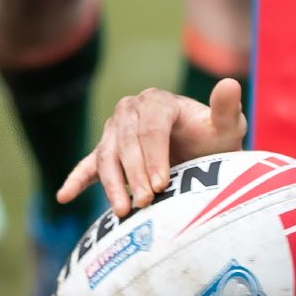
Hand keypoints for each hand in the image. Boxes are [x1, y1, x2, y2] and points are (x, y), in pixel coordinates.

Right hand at [58, 77, 247, 216]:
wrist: (207, 155)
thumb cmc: (217, 140)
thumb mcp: (228, 126)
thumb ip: (227, 108)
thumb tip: (231, 84)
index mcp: (158, 101)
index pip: (151, 129)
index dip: (154, 157)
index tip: (162, 184)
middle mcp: (132, 111)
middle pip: (126, 143)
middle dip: (135, 175)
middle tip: (145, 203)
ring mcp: (116, 131)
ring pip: (106, 156)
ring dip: (112, 185)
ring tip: (123, 211)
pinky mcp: (107, 151)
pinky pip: (88, 165)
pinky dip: (76, 180)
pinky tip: (64, 196)